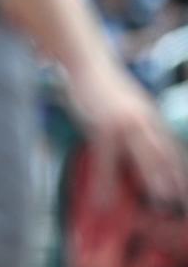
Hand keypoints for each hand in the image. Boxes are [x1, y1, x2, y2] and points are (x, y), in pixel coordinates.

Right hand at [69, 62, 187, 207]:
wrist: (87, 64)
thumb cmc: (104, 85)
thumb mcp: (127, 104)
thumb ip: (136, 122)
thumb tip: (138, 141)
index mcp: (151, 116)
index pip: (171, 147)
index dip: (179, 169)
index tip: (184, 190)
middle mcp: (144, 121)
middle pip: (164, 154)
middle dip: (175, 178)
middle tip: (181, 201)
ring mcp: (125, 125)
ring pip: (144, 158)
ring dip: (153, 181)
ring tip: (160, 202)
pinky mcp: (103, 128)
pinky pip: (106, 162)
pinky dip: (105, 182)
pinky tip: (103, 198)